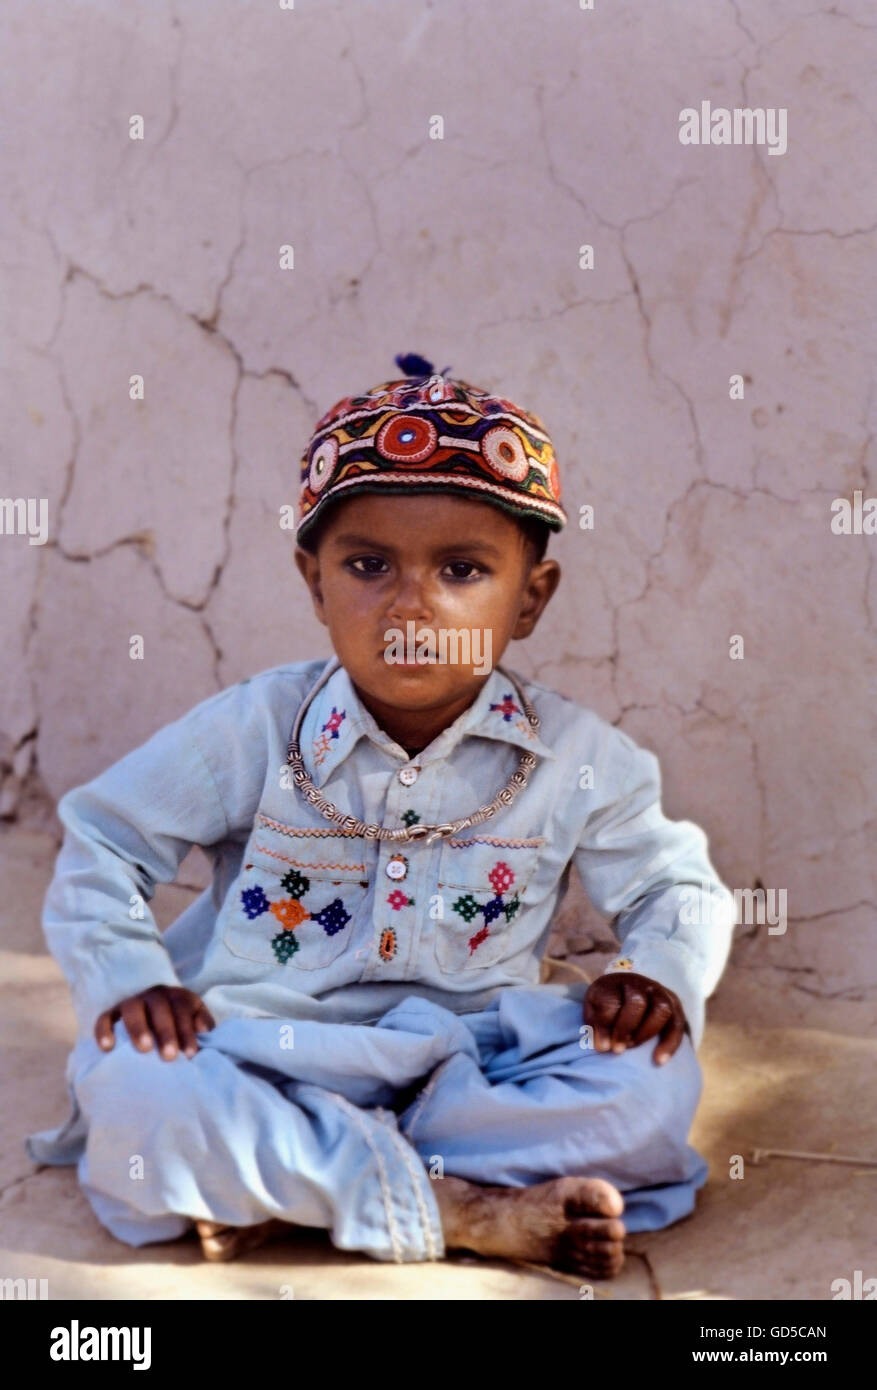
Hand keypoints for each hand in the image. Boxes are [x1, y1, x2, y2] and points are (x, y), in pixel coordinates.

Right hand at [95, 985, 215, 1060]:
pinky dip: (104, 1031)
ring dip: (138, 1028)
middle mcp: (154, 996)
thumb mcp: (195, 1018)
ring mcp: (132, 1003)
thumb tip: (205, 1030)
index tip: (190, 1054)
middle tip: (170, 1056)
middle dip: (166, 1032)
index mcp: (177, 997)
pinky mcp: (112, 1013)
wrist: (153, 1011)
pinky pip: (105, 1018)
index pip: (183, 1009)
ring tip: (144, 1049)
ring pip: (133, 1010)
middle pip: (160, 1009)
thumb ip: (203, 1023)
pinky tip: (107, 1048)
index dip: (187, 1031)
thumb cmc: (179, 1023)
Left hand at [584, 972, 685, 1065]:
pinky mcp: (674, 1005)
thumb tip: (603, 1047)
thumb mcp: (594, 1009)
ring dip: (646, 1033)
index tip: (600, 1046)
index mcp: (614, 982)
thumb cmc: (606, 1005)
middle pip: (637, 1001)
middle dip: (626, 1028)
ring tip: (632, 1047)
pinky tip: (659, 1060)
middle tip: (617, 1049)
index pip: (610, 999)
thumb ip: (595, 1025)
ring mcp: (658, 992)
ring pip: (661, 1008)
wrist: (627, 991)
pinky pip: (677, 1024)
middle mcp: (639, 983)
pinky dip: (670, 1043)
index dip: (604, 1024)